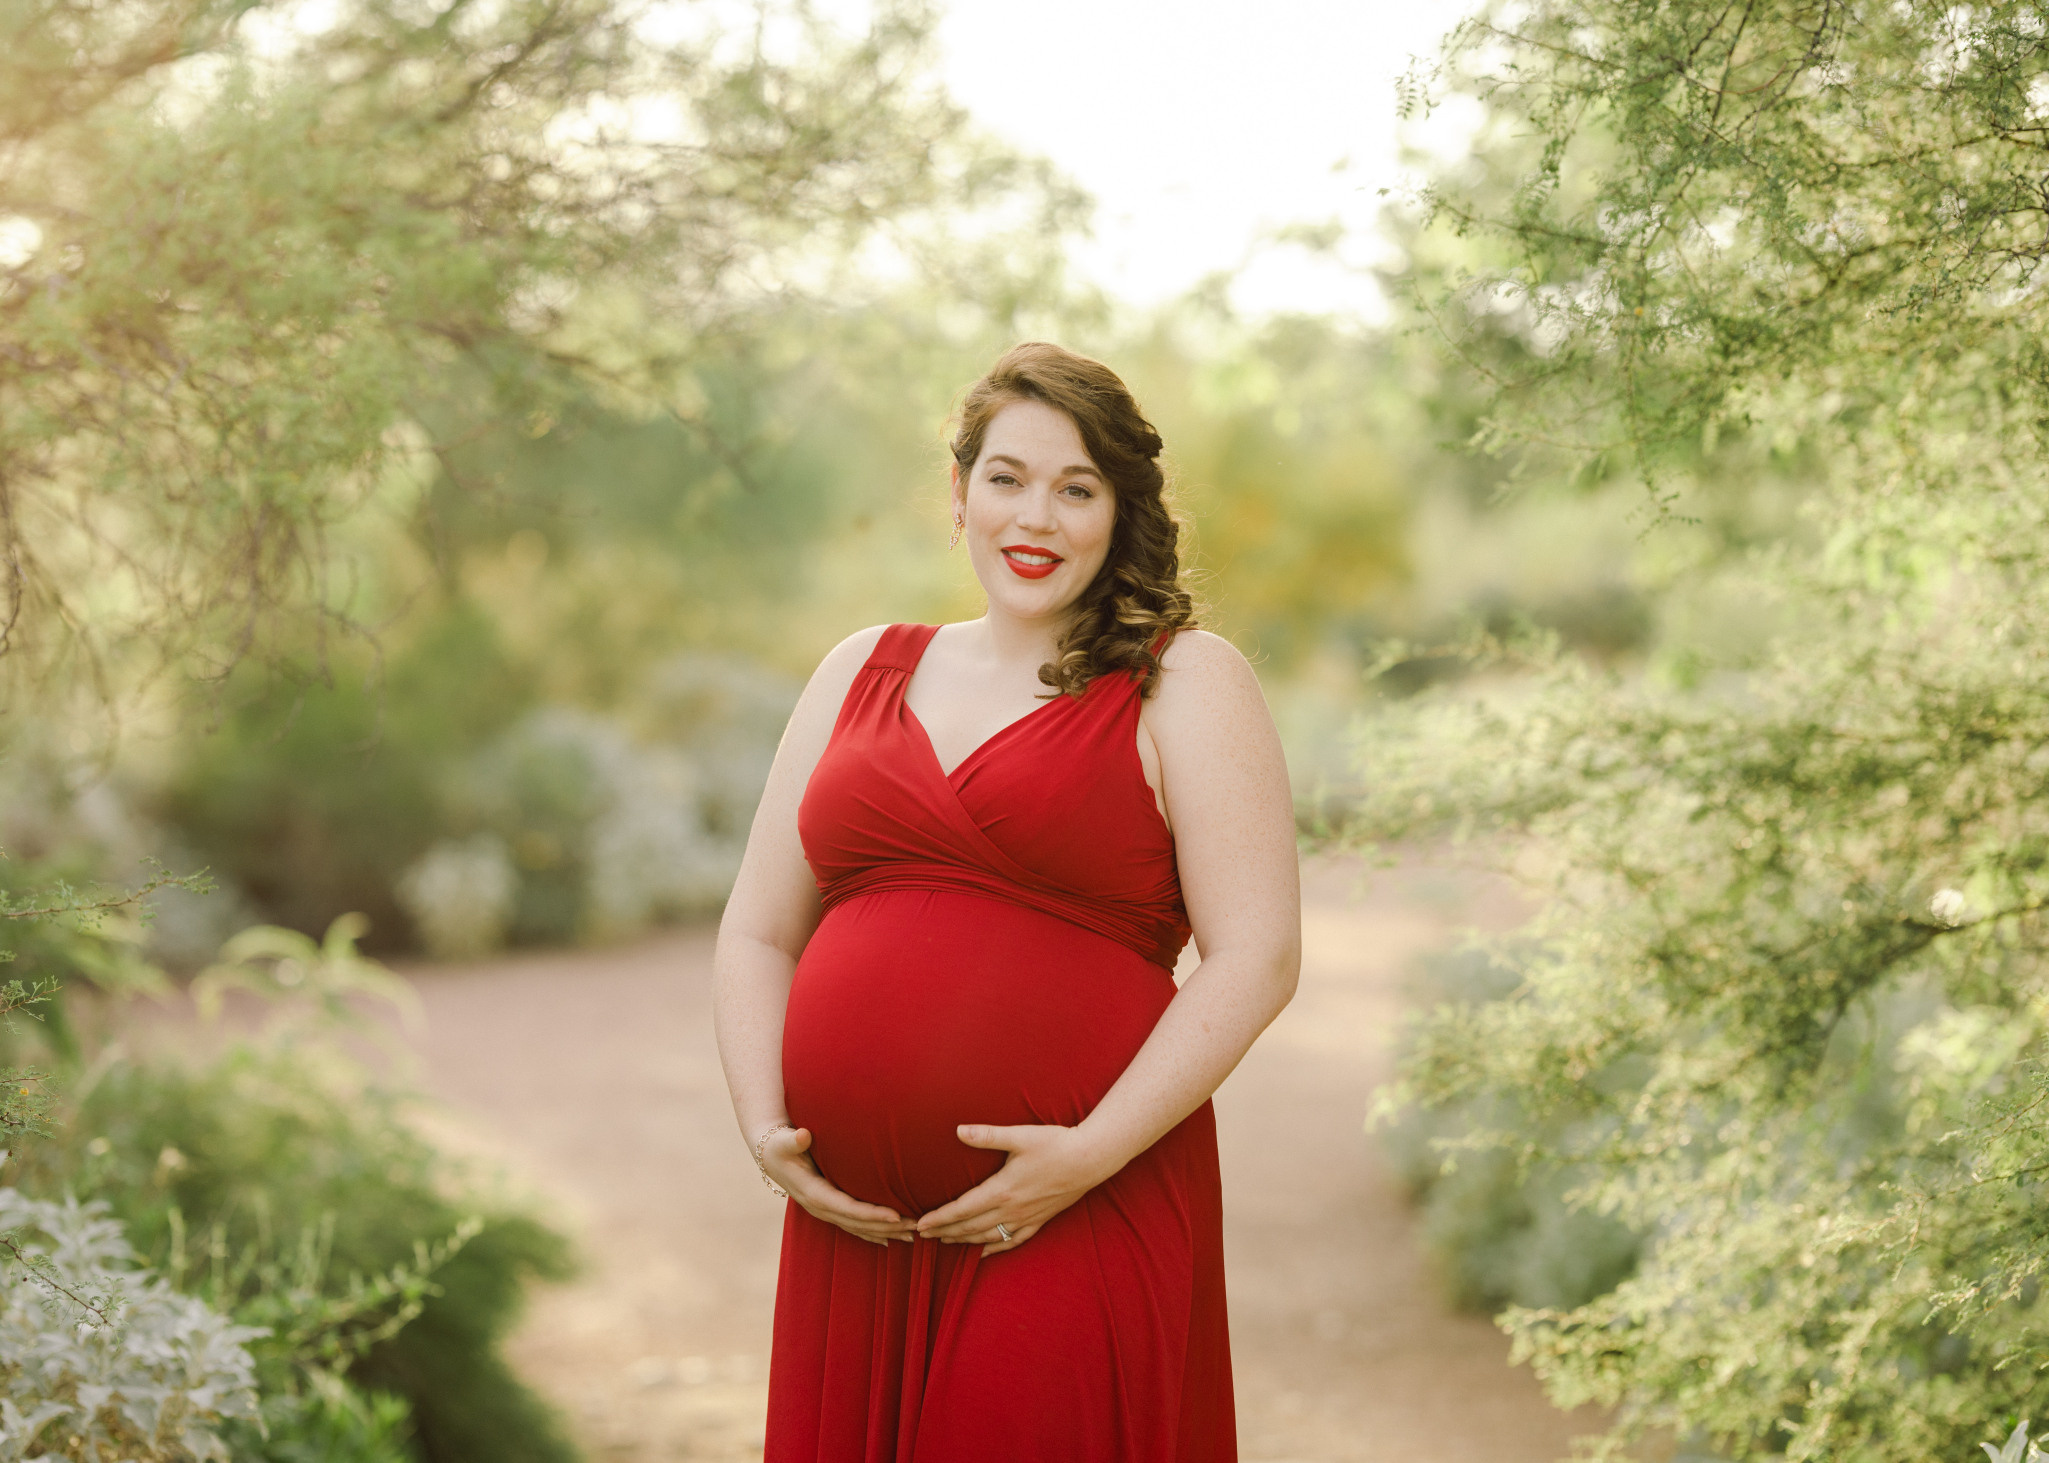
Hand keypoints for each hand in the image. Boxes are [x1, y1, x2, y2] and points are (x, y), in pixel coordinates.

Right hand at [762, 1127, 914, 1246]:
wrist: (770, 1156)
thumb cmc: (780, 1145)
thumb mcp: (784, 1141)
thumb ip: (793, 1139)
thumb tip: (802, 1134)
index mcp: (813, 1193)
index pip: (847, 1208)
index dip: (871, 1214)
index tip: (896, 1215)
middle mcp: (820, 1207)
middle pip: (858, 1223)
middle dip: (886, 1227)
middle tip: (916, 1228)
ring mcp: (825, 1211)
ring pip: (858, 1228)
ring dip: (884, 1233)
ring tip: (911, 1235)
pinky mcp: (829, 1209)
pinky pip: (853, 1225)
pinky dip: (872, 1233)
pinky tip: (890, 1239)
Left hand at [914, 1123, 1109, 1255]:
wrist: (1090, 1159)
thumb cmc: (1054, 1144)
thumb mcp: (1019, 1136)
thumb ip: (987, 1135)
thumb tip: (958, 1130)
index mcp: (1001, 1190)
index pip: (961, 1209)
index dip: (939, 1218)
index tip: (920, 1224)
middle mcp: (1011, 1210)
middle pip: (970, 1227)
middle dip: (944, 1232)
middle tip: (922, 1236)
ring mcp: (1025, 1219)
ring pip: (987, 1237)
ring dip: (963, 1241)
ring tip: (944, 1241)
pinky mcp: (1039, 1221)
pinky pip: (1012, 1241)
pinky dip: (994, 1249)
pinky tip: (984, 1253)